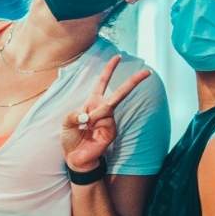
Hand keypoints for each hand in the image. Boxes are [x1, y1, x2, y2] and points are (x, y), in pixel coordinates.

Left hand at [61, 56, 150, 170]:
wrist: (76, 158)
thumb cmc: (71, 139)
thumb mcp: (67, 122)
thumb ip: (74, 114)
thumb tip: (88, 114)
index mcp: (92, 103)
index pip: (102, 83)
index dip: (109, 70)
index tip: (118, 57)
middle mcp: (103, 110)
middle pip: (121, 93)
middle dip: (133, 81)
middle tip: (147, 72)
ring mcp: (109, 121)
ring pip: (106, 108)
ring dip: (93, 115)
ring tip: (84, 126)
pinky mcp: (111, 131)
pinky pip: (105, 120)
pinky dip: (95, 123)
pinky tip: (90, 131)